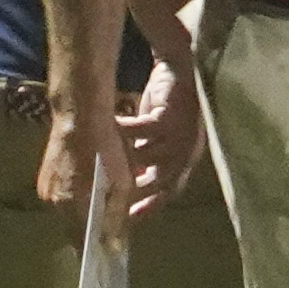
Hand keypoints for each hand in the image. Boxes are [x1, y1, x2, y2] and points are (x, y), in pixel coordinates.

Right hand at [40, 101, 134, 236]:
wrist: (79, 114)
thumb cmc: (105, 147)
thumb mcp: (121, 183)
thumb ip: (116, 217)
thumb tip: (114, 248)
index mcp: (70, 206)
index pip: (81, 242)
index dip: (96, 249)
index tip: (108, 253)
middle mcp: (52, 202)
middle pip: (74, 227)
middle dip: (92, 228)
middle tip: (112, 223)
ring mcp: (45, 188)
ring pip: (68, 210)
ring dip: (84, 211)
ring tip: (104, 200)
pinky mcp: (45, 176)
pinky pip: (62, 195)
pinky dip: (76, 196)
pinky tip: (91, 184)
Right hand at [121, 58, 206, 219]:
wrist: (178, 70)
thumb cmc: (163, 109)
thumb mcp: (154, 140)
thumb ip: (144, 159)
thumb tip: (123, 182)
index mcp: (184, 159)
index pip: (170, 190)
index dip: (152, 205)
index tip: (130, 217)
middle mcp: (186, 151)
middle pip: (164, 181)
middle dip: (140, 192)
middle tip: (114, 197)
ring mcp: (180, 135)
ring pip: (148, 157)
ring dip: (125, 161)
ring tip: (102, 162)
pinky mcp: (169, 117)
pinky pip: (140, 131)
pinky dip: (122, 133)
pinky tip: (106, 131)